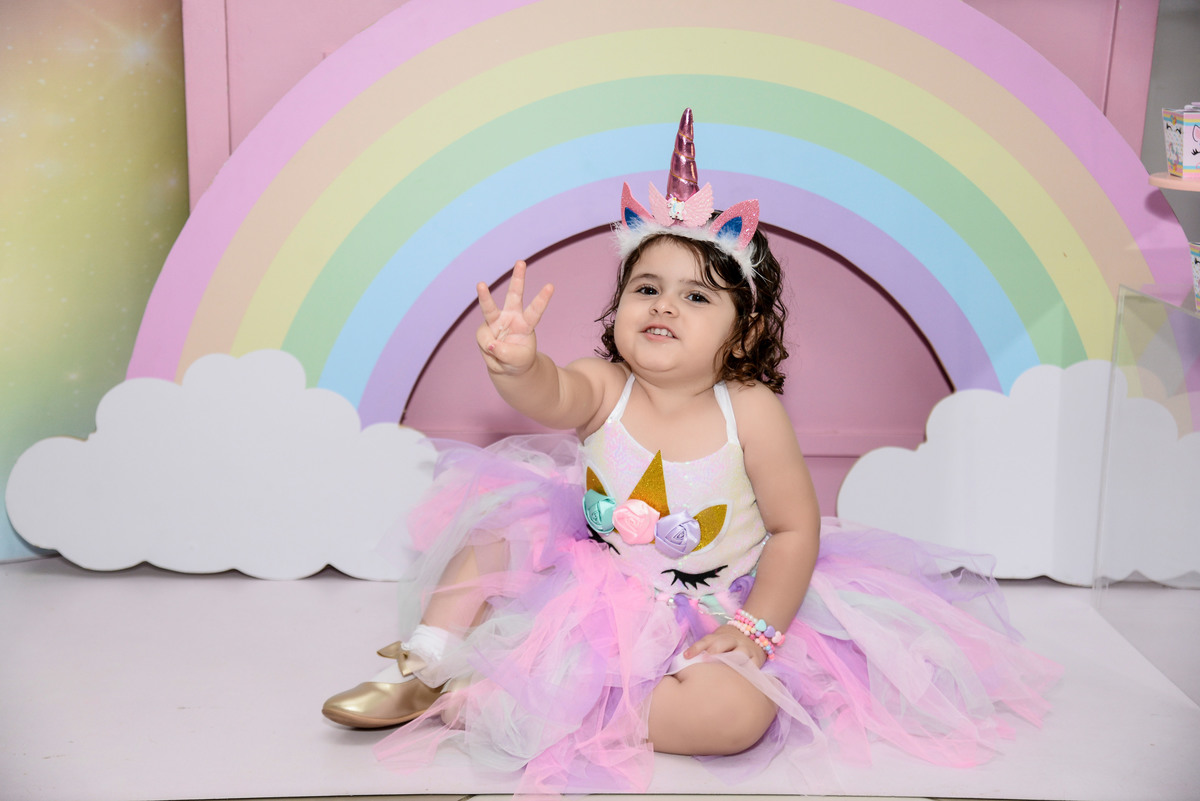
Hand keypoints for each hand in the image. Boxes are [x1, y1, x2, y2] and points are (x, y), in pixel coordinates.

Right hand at [476, 260, 553, 375]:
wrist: (506, 366)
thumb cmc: (518, 360)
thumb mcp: (518, 360)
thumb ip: (506, 352)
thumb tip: (489, 344)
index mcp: (526, 323)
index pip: (535, 310)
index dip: (542, 299)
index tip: (550, 286)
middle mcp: (511, 317)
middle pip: (514, 295)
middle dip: (518, 278)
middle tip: (521, 262)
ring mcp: (496, 322)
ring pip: (489, 307)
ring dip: (485, 295)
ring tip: (481, 284)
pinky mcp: (484, 330)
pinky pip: (484, 340)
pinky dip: (488, 352)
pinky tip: (494, 355)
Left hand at [683, 623, 765, 668]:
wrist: (753, 633)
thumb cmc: (727, 644)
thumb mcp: (717, 641)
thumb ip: (704, 651)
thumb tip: (684, 662)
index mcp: (720, 636)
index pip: (707, 640)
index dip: (697, 648)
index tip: (686, 657)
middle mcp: (733, 641)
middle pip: (724, 642)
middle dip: (716, 649)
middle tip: (707, 658)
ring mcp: (746, 649)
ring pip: (741, 653)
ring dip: (733, 660)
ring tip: (725, 671)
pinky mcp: (756, 659)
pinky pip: (753, 665)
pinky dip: (747, 671)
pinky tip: (741, 680)